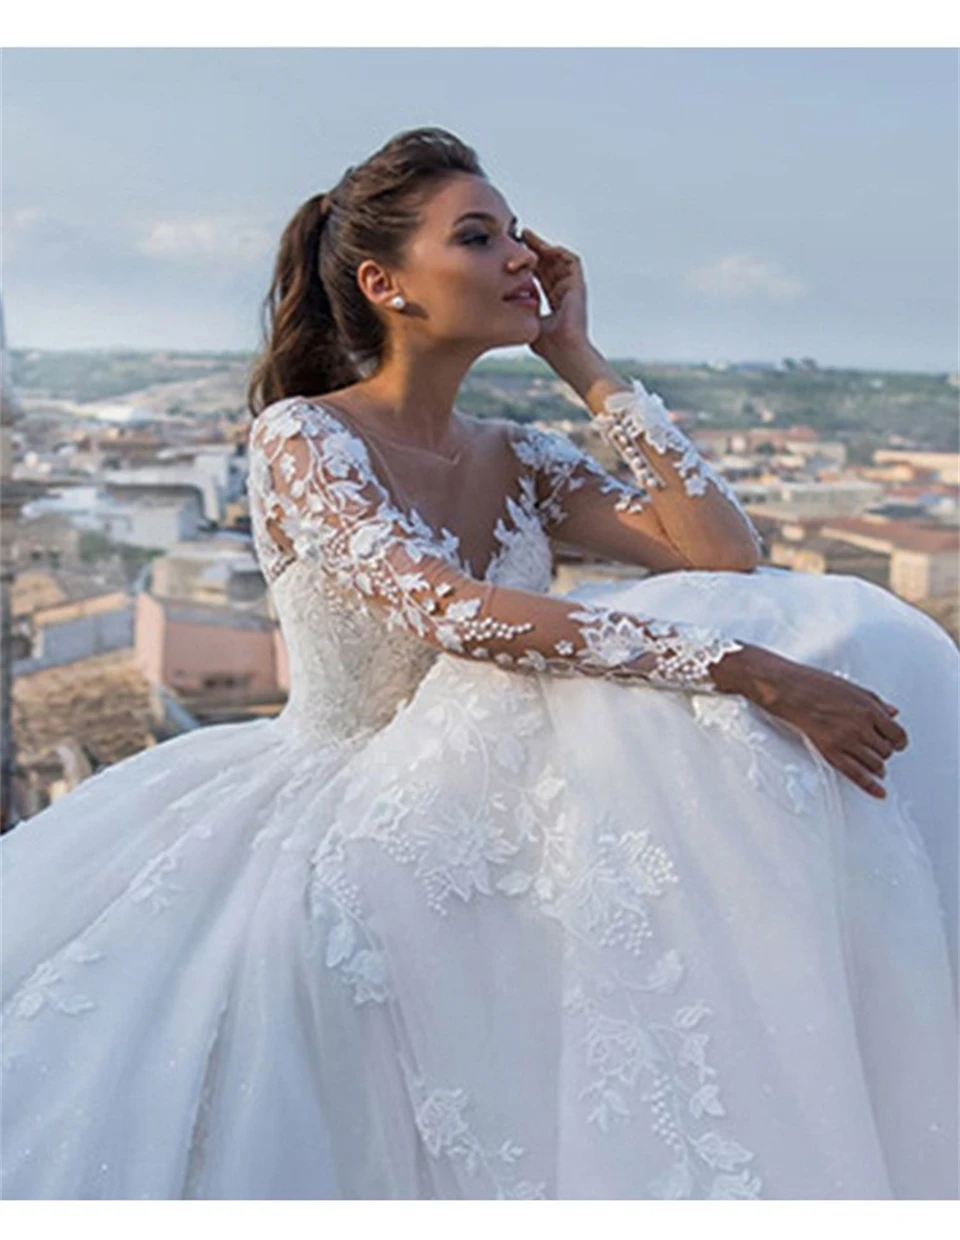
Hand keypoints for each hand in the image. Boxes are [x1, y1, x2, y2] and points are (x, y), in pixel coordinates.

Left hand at [520, 228, 589, 365]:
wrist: (566, 353)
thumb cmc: (549, 347)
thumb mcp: (528, 322)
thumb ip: (521, 308)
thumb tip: (505, 298)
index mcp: (553, 302)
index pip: (539, 276)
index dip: (526, 263)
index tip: (511, 254)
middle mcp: (563, 293)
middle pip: (548, 264)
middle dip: (533, 249)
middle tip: (517, 236)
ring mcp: (572, 289)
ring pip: (558, 260)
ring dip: (543, 247)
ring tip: (527, 237)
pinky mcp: (578, 286)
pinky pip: (571, 261)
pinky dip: (558, 252)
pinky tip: (543, 248)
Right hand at [725, 646, 908, 798]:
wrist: (791, 690)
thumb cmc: (817, 685)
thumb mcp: (854, 689)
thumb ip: (877, 703)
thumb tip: (892, 713)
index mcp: (870, 709)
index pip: (897, 734)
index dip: (899, 741)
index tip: (897, 743)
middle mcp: (862, 727)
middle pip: (886, 750)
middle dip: (885, 752)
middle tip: (880, 751)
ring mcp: (847, 741)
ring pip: (875, 764)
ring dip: (877, 767)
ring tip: (876, 768)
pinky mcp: (832, 752)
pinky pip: (856, 774)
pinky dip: (870, 786)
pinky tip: (878, 791)